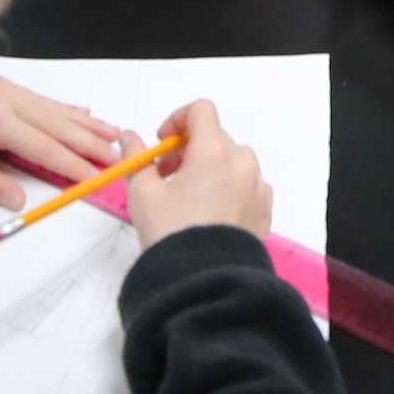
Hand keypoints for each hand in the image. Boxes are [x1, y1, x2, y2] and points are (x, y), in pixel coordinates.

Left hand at [0, 75, 127, 209]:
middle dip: (90, 142)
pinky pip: (45, 100)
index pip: (45, 148)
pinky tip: (86, 115)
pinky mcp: (5, 85)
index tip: (97, 175)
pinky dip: (68, 110)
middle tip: (118, 154)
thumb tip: (20, 201)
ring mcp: (8, 89)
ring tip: (113, 134)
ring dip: (86, 123)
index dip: (73, 163)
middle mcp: (8, 100)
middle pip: (59, 125)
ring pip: (56, 109)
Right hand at [125, 101, 272, 246]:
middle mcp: (241, 164)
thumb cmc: (170, 234)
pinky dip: (229, 188)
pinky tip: (210, 213)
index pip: (201, 111)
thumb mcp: (142, 193)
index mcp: (213, 152)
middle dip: (188, 149)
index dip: (178, 120)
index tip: (162, 144)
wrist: (203, 281)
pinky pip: (248, 185)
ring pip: (234, 161)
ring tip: (189, 197)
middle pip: (215, 137)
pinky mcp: (264, 210)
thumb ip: (135, 158)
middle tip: (166, 175)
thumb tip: (128, 137)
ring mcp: (257, 187)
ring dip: (211, 167)